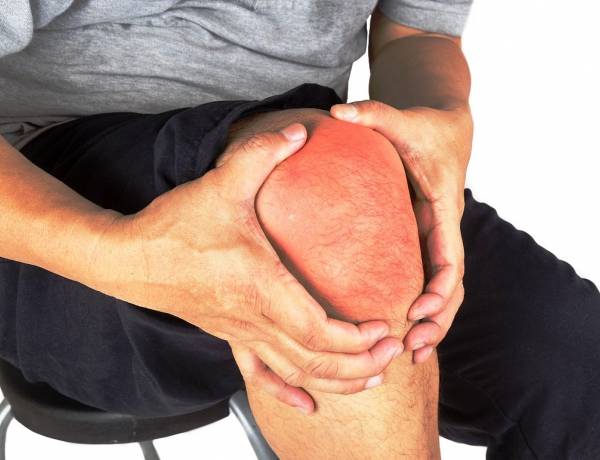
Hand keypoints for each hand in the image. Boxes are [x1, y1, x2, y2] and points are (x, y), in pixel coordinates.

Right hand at [95, 123, 399, 413]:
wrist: (128, 258)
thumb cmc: (175, 225)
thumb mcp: (222, 183)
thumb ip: (261, 153)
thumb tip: (300, 129)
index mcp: (258, 286)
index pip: (316, 330)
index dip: (354, 338)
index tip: (382, 328)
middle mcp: (252, 318)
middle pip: (313, 360)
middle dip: (358, 364)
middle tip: (392, 353)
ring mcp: (239, 332)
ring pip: (294, 373)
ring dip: (335, 380)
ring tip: (370, 376)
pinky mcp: (228, 335)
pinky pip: (261, 375)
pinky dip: (289, 392)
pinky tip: (308, 404)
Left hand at [330, 100, 472, 362]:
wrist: (446, 126)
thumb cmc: (426, 126)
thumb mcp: (403, 118)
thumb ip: (374, 114)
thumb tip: (338, 111)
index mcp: (442, 208)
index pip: (450, 256)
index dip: (440, 287)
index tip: (420, 310)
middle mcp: (443, 229)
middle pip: (452, 285)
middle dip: (438, 319)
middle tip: (413, 348)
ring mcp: (436, 238)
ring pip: (445, 290)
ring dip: (434, 324)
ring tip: (412, 354)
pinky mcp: (425, 240)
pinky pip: (429, 280)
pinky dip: (424, 308)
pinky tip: (404, 330)